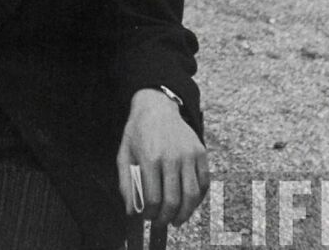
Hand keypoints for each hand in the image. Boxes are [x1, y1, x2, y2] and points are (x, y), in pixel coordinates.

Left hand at [117, 88, 208, 227]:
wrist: (157, 106)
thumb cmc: (138, 132)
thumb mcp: (124, 154)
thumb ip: (126, 184)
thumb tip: (131, 211)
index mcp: (150, 157)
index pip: (153, 199)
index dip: (150, 214)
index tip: (147, 217)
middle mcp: (172, 156)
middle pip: (173, 201)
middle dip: (166, 218)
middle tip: (161, 222)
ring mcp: (189, 154)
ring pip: (191, 195)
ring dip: (185, 213)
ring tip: (177, 219)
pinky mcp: (200, 152)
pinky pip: (204, 182)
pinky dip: (198, 198)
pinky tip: (189, 202)